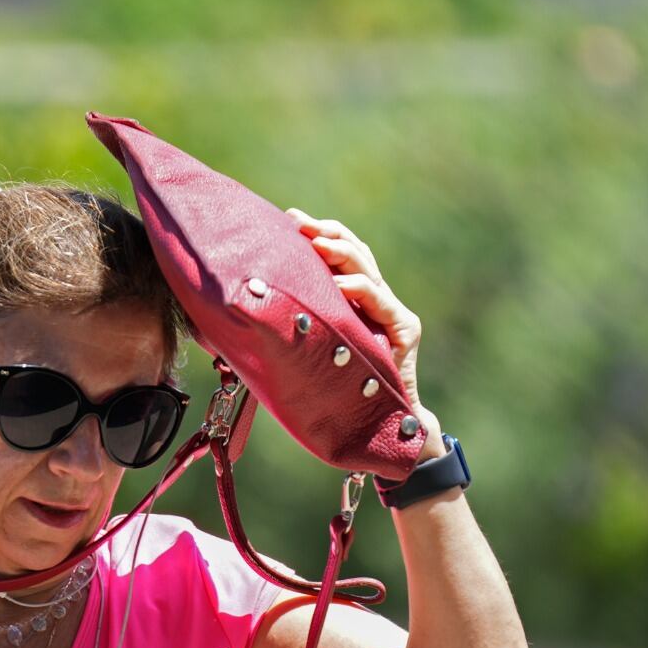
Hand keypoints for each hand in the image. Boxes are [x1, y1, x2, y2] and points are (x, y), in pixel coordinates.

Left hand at [287, 208, 445, 460]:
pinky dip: (359, 290)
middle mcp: (375, 301)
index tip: (287, 219)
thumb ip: (292, 329)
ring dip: (340, 251)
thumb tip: (242, 312)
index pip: (338, 256)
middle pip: (354, 252)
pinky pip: (381, 302)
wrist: (380, 427)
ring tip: (315, 242)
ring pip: (367, 269)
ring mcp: (392, 313)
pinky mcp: (404, 329)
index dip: (316, 234)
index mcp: (353, 302)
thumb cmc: (338, 394)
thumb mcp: (308, 353)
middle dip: (324, 233)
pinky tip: (338, 284)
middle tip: (296, 221)